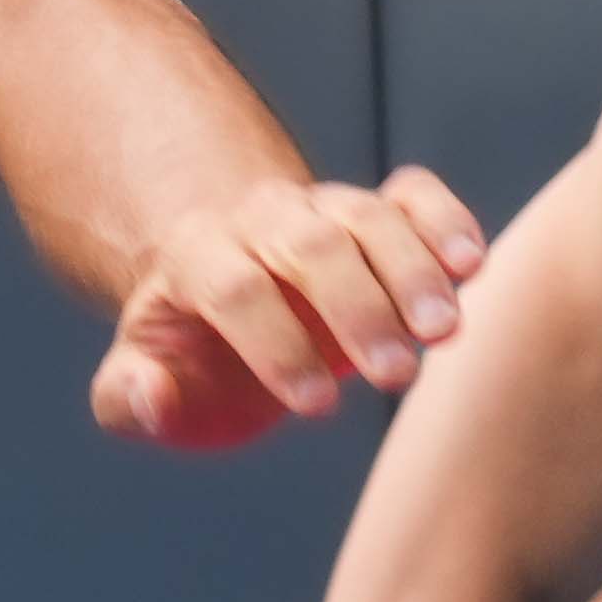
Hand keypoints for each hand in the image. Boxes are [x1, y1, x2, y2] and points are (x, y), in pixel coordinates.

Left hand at [95, 167, 497, 449]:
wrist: (221, 282)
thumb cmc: (187, 350)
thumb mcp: (134, 381)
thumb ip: (128, 397)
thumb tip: (152, 394)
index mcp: (195, 257)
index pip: (235, 289)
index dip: (274, 344)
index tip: (316, 405)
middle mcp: (262, 221)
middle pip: (311, 246)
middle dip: (356, 308)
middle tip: (394, 376)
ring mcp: (324, 207)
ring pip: (369, 218)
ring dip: (412, 272)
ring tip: (443, 332)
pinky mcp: (376, 209)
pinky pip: (413, 196)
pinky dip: (446, 221)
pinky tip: (473, 267)